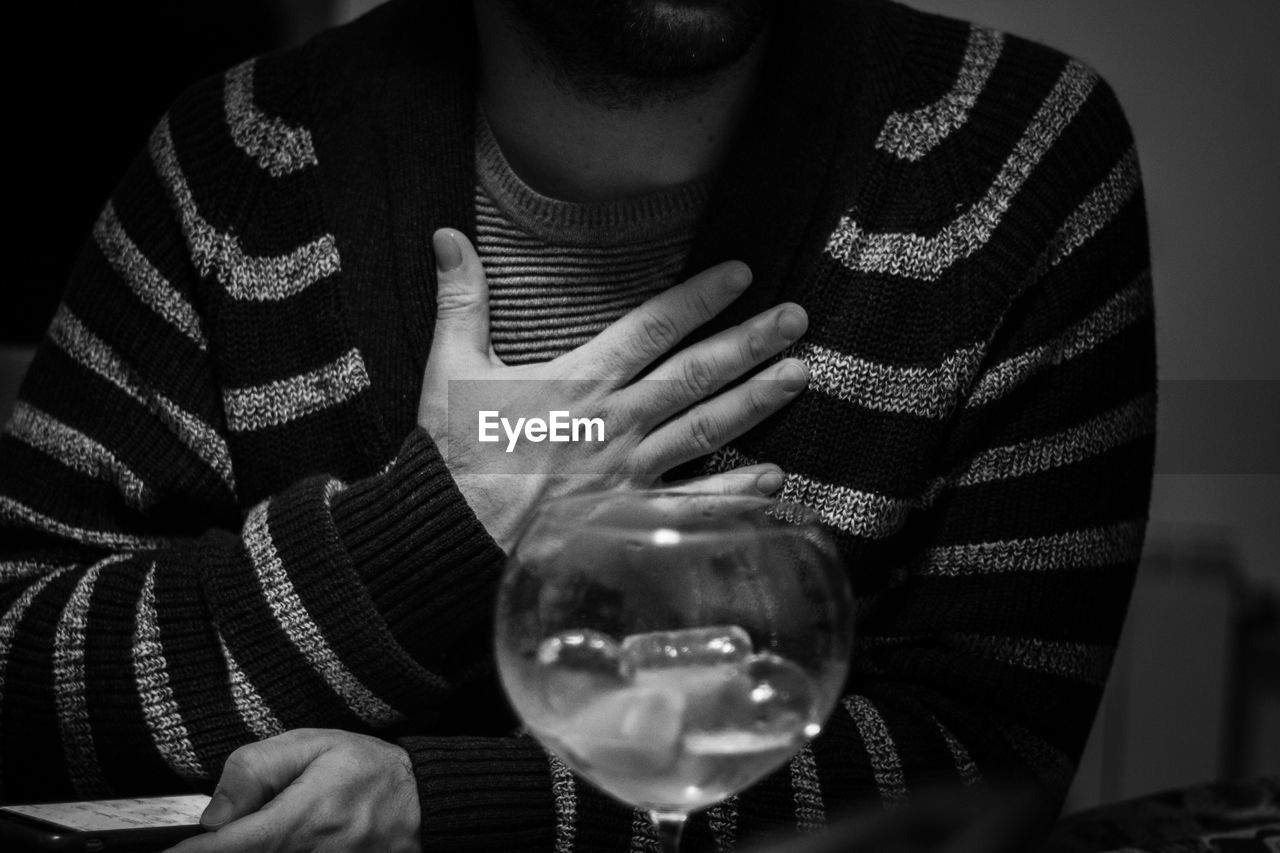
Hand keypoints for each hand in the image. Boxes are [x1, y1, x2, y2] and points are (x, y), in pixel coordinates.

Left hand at [168, 729, 419, 852]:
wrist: (427, 803)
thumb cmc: (371, 770)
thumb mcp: (315, 744)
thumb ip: (258, 768)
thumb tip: (213, 813)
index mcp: (306, 817)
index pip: (232, 847)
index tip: (169, 852)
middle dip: (226, 848)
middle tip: (223, 832)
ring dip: (255, 848)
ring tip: (279, 822)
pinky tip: (284, 841)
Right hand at [420, 229, 809, 549]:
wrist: (449, 534)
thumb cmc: (454, 452)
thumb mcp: (451, 368)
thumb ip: (461, 301)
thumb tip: (448, 236)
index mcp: (577, 381)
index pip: (649, 328)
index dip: (697, 298)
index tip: (740, 274)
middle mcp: (614, 422)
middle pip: (694, 375)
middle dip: (748, 343)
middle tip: (796, 319)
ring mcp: (627, 471)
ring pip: (704, 430)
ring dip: (755, 403)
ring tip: (800, 375)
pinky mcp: (628, 516)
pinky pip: (691, 507)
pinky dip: (734, 497)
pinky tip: (773, 481)